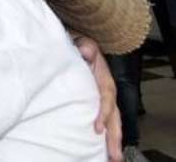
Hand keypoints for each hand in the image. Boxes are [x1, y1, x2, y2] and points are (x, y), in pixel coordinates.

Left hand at [75, 36, 121, 161]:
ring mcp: (100, 96)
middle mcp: (105, 89)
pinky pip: (102, 118)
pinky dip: (105, 133)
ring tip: (112, 157)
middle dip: (114, 135)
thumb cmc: (77, 43)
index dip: (104, 111)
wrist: (75, 42)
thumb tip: (86, 50)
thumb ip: (84, 45)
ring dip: (112, 139)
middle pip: (114, 114)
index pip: (106, 96)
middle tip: (114, 155)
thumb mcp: (80, 40)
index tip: (97, 128)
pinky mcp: (93, 101)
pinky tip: (101, 148)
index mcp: (102, 76)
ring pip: (111, 119)